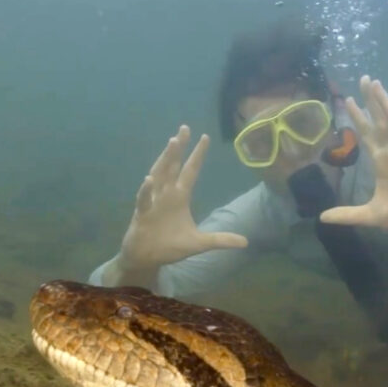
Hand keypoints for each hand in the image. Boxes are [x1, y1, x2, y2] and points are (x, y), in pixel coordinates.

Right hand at [119, 126, 246, 270]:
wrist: (147, 258)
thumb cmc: (170, 246)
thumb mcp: (199, 243)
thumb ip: (220, 240)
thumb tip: (245, 242)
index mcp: (180, 196)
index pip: (190, 171)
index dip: (197, 155)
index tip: (205, 137)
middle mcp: (166, 194)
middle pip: (173, 166)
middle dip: (179, 148)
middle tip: (185, 128)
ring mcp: (153, 201)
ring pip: (159, 175)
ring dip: (165, 159)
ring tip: (172, 142)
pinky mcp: (142, 214)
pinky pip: (143, 200)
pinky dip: (145, 191)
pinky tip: (149, 181)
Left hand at [319, 76, 387, 238]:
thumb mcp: (370, 216)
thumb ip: (347, 214)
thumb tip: (322, 217)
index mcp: (383, 163)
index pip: (368, 135)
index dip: (359, 117)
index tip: (347, 99)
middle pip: (379, 122)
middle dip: (372, 101)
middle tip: (364, 78)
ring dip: (386, 106)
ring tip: (378, 86)